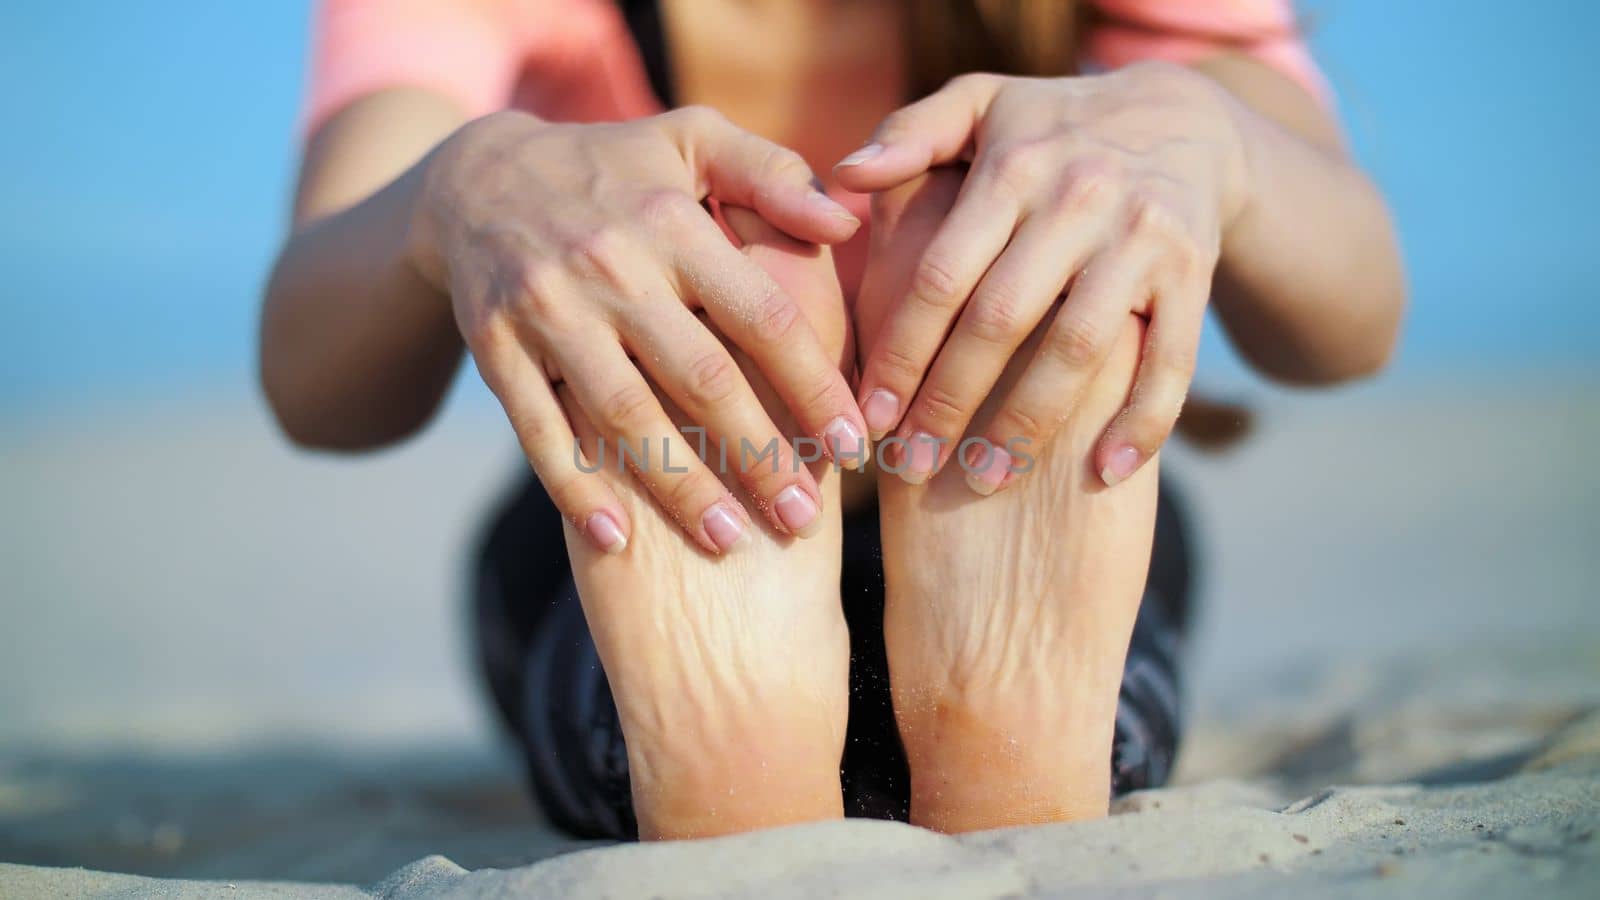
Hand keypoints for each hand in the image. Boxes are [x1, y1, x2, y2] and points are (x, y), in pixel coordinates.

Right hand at [412, 107, 868, 554]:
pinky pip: (538, 430)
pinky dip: (575, 489)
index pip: (761, 316)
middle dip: (759, 455)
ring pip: (624, 415)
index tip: (851, 447)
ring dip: (679, 486)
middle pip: (701, 378)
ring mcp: (548, 310)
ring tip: (731, 543)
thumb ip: (775, 176)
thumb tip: (849, 223)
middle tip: (804, 517)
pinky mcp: (495, 347)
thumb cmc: (616, 168)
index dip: (812, 385)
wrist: (479, 177)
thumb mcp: (694, 140)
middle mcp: (611, 267)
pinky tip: (618, 541)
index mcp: (672, 222)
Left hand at [836, 62, 1248, 491]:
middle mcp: (1079, 200)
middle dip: (949, 401)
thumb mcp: (980, 104)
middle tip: (913, 464)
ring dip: (1029, 424)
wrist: (1185, 117)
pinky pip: (1172, 361)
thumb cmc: (1051, 126)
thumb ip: (908, 134)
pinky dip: (1143, 421)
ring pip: (1078, 349)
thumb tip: (843, 178)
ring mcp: (1141, 240)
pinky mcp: (1193, 274)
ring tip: (986, 481)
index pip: (943, 274)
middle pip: (1001, 320)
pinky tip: (1105, 472)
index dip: (902, 351)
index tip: (870, 416)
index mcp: (1014, 167)